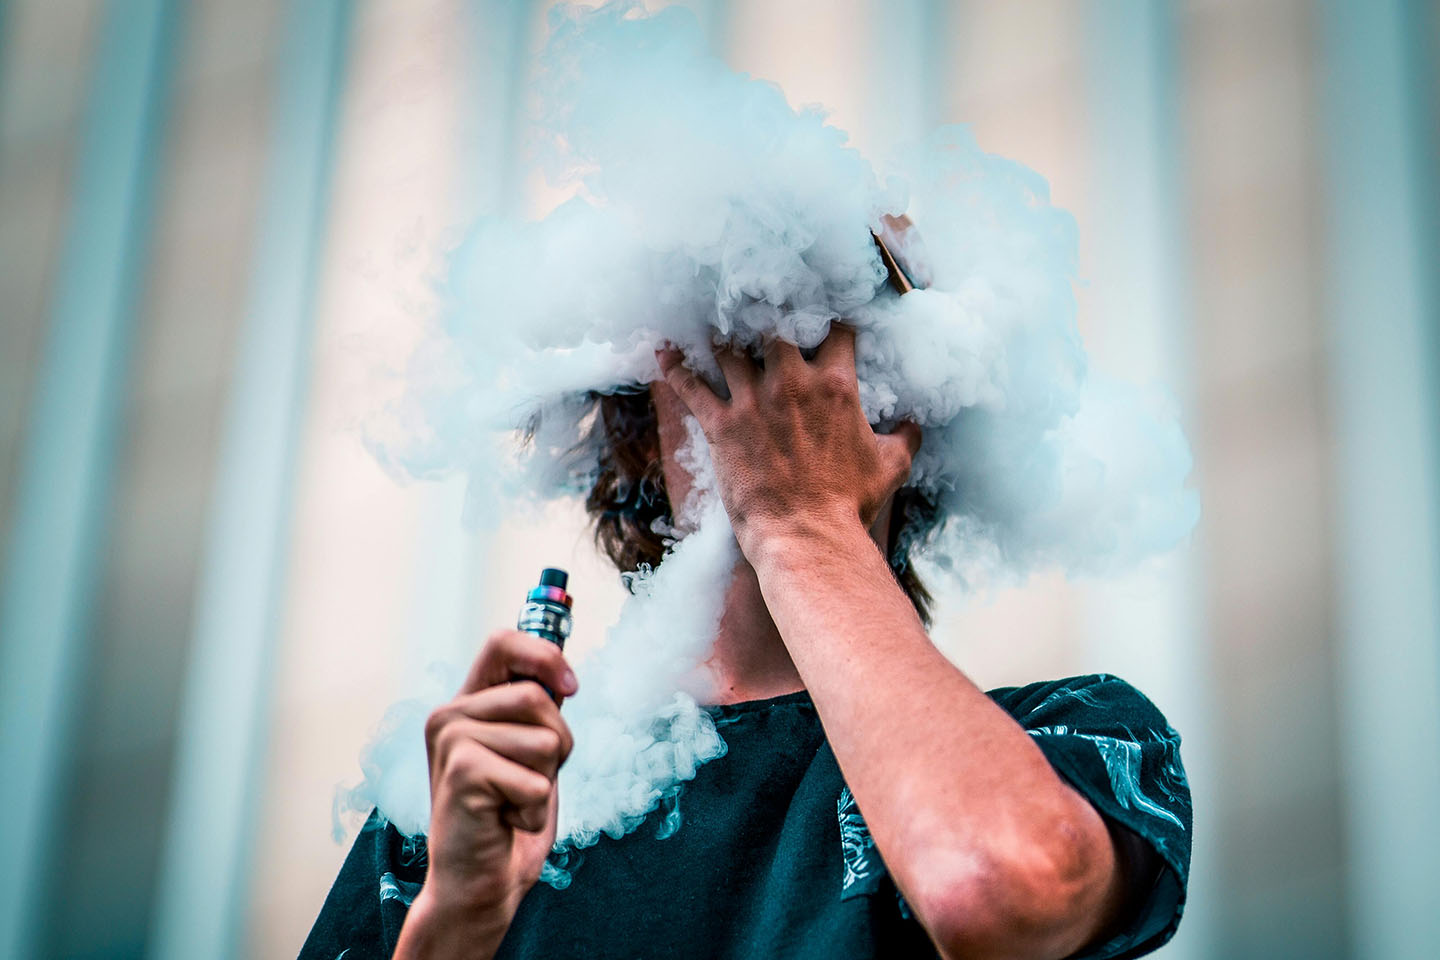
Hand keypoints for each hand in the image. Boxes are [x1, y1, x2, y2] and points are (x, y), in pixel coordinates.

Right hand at [398, 630, 576, 955]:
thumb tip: (563, 673)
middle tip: (529, 781)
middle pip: (538, 696)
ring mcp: (451, 740)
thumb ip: (537, 712)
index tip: (571, 686)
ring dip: (546, 781)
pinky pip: (537, 780)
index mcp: (466, 705)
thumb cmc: (508, 820)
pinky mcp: (461, 770)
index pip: (503, 642)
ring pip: (545, 739)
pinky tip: (505, 822)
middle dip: (557, 743)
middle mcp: (450, 715)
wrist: (479, 885)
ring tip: (513, 802)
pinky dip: (534, 809)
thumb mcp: (530, 753)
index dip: (545, 654)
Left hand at [656, 326, 920, 558]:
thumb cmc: (851, 504)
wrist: (806, 536)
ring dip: (719, 334)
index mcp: (835, 385)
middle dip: (768, 312)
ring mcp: (753, 401)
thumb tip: (914, 424)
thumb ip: (906, 436)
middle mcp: (791, 382)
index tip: (822, 311)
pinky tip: (664, 351)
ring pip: (728, 347)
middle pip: (774, 324)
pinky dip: (676, 367)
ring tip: (710, 322)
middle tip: (757, 303)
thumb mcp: (891, 466)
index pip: (835, 329)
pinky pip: (691, 386)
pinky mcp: (721, 425)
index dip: (829, 315)